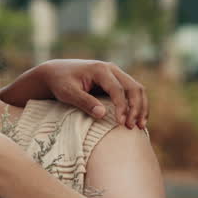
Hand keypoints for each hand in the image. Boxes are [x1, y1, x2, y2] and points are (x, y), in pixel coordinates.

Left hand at [35, 60, 149, 129]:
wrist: (56, 73)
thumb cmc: (60, 83)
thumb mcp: (67, 93)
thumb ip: (84, 102)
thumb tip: (102, 114)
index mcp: (100, 69)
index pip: (118, 89)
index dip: (122, 107)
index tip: (121, 124)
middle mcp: (111, 69)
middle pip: (134, 87)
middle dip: (137, 108)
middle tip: (133, 127)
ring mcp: (115, 74)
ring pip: (137, 89)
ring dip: (141, 107)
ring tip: (141, 126)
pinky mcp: (116, 81)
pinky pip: (132, 92)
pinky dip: (137, 105)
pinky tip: (137, 120)